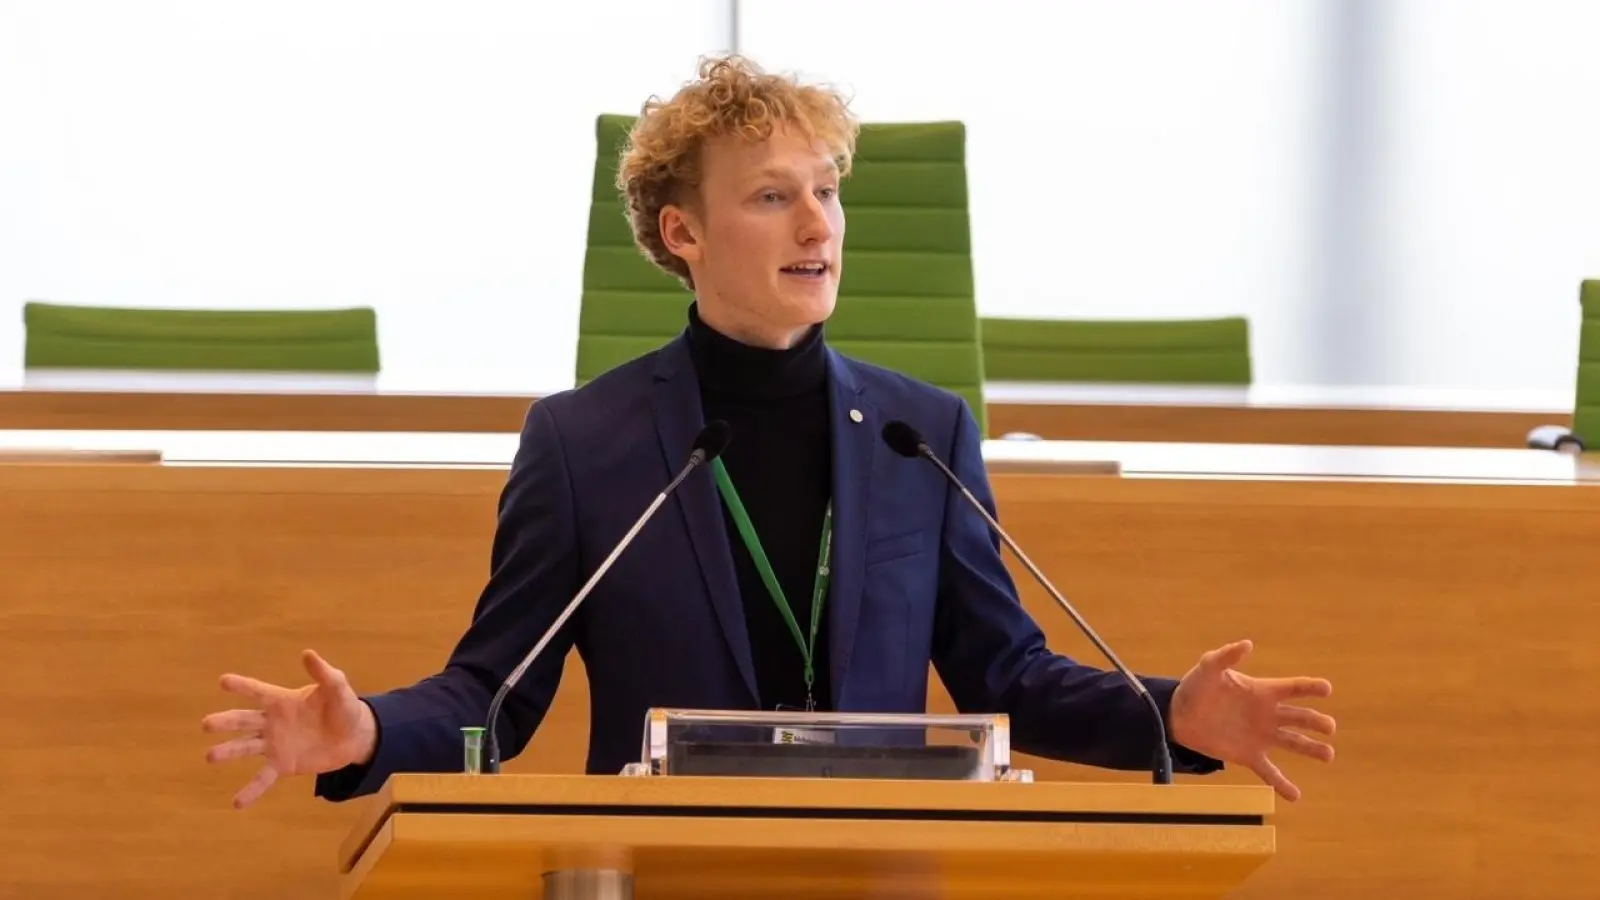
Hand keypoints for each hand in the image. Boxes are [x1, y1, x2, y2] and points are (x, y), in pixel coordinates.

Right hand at [201, 649, 376, 808]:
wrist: (354, 737)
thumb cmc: (343, 708)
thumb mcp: (337, 688)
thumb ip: (324, 673)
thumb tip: (308, 654)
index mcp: (282, 701)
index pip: (258, 691)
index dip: (242, 686)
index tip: (223, 681)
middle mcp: (272, 723)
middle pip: (244, 720)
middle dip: (225, 721)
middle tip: (206, 724)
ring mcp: (274, 745)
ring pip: (246, 747)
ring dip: (228, 751)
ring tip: (210, 756)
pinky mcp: (283, 765)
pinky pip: (263, 778)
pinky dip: (251, 790)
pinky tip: (237, 803)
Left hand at [1169, 639, 1335, 801]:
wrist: (1179, 715)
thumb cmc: (1196, 686)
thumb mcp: (1208, 668)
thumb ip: (1226, 656)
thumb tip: (1246, 644)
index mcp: (1263, 691)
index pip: (1293, 688)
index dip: (1311, 687)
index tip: (1326, 689)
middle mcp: (1268, 715)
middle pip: (1301, 718)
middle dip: (1317, 722)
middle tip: (1329, 727)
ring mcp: (1261, 736)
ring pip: (1294, 743)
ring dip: (1312, 750)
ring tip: (1328, 755)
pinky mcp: (1249, 755)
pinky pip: (1270, 772)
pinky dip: (1282, 784)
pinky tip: (1295, 796)